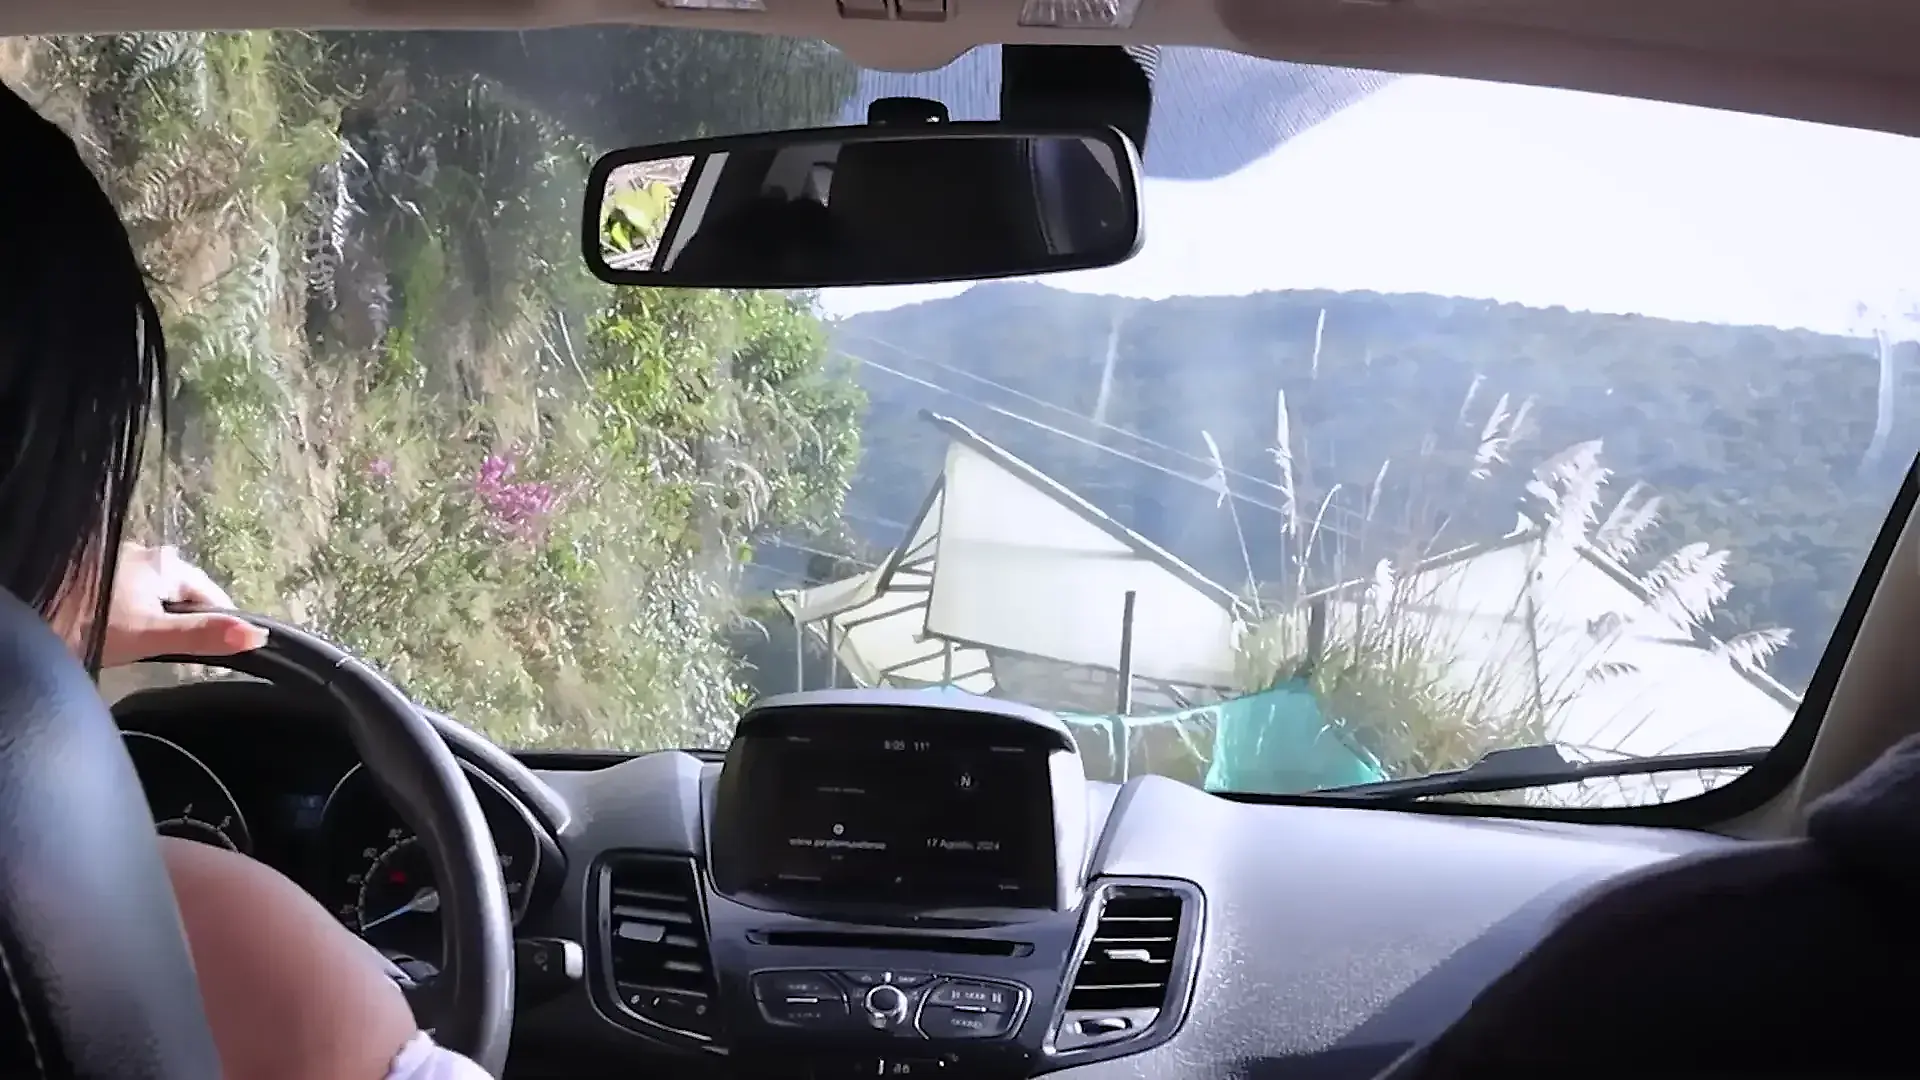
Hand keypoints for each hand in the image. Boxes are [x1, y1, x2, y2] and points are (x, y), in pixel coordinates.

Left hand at [95, 544, 268, 667]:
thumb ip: (203, 635)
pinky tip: (116, 632)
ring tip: (144, 647)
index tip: (214, 656)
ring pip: (154, 594)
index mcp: (166, 563)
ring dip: (156, 618)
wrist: (24, 616)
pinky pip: (129, 595)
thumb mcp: (150, 636)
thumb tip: (257, 635)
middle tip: (176, 656)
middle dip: (185, 621)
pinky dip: (131, 614)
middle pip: (183, 594)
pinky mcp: (93, 574)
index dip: (220, 625)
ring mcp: (116, 561)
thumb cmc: (85, 623)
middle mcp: (144, 553)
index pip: (213, 596)